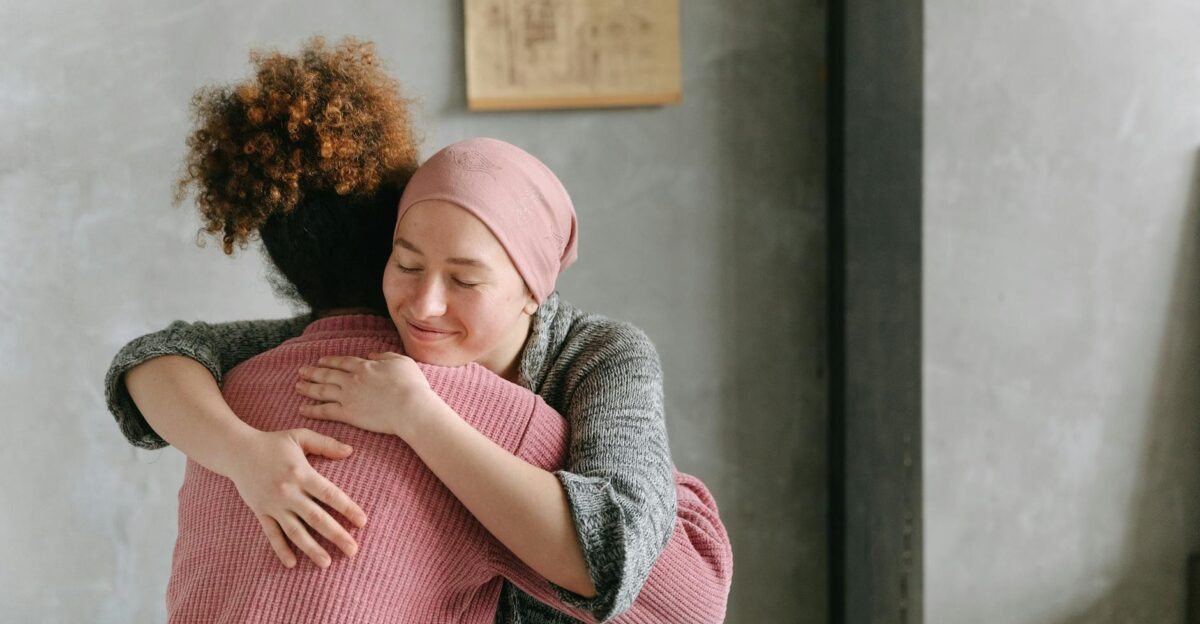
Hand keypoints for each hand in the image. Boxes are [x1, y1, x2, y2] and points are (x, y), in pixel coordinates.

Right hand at [223, 428, 367, 568]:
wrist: (236, 451)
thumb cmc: (272, 443)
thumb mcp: (300, 436)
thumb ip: (326, 444)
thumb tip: (350, 451)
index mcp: (301, 473)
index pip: (330, 494)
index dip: (348, 509)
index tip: (363, 522)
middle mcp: (288, 492)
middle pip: (316, 518)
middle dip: (336, 535)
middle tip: (353, 550)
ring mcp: (274, 505)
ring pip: (295, 531)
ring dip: (312, 549)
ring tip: (327, 563)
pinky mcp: (261, 512)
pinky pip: (272, 534)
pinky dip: (281, 549)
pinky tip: (292, 564)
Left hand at [295, 353, 444, 439]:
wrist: (410, 407)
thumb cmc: (411, 385)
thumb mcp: (401, 361)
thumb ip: (385, 356)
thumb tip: (372, 354)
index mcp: (365, 366)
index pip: (342, 362)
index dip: (330, 361)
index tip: (321, 361)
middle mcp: (352, 379)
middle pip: (327, 374)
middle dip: (313, 372)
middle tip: (301, 371)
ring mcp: (348, 396)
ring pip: (322, 390)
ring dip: (308, 388)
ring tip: (297, 386)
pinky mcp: (348, 414)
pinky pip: (325, 411)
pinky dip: (312, 409)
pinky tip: (302, 408)